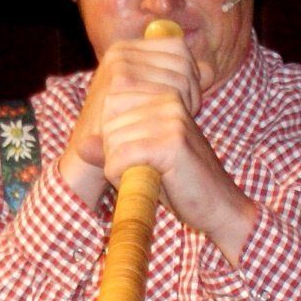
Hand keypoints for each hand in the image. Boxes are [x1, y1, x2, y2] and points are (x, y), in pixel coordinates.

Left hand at [57, 29, 256, 263]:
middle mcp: (169, 99)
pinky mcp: (172, 142)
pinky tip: (145, 183)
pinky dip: (122, 177)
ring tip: (147, 176)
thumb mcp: (142, 158)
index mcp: (164, 94)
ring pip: (112, 140)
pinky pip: (121, 157)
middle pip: (109, 120)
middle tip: (142, 169)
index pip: (111, 101)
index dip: (113, 134)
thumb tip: (82, 145)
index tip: (138, 153)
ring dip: (120, 167)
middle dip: (114, 151)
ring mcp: (171, 118)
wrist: (218, 206)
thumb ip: (113, 146)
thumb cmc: (180, 182)